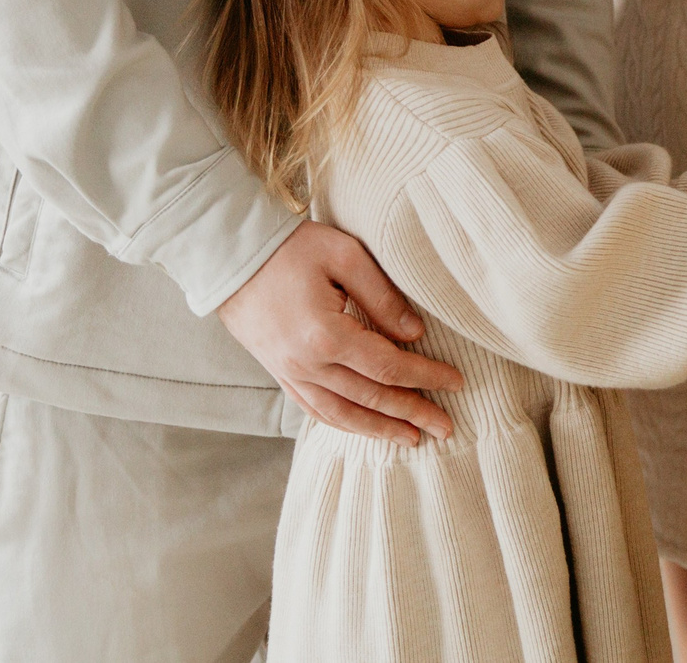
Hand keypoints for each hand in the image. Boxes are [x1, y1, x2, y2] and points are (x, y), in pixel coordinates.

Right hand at [217, 221, 463, 447]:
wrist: (230, 254)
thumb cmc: (291, 248)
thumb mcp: (345, 256)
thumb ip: (382, 297)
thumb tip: (415, 335)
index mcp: (326, 336)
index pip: (388, 368)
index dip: (426, 377)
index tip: (456, 383)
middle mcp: (307, 365)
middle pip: (370, 399)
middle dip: (412, 414)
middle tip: (447, 427)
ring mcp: (289, 373)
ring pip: (342, 414)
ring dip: (379, 429)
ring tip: (411, 438)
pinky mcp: (279, 372)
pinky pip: (314, 409)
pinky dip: (343, 423)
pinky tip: (363, 427)